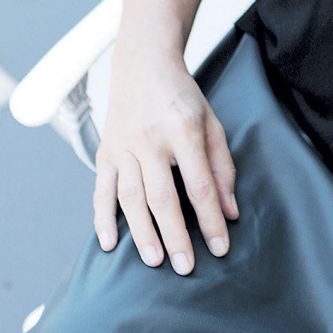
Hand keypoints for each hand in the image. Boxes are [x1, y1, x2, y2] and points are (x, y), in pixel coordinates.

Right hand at [93, 44, 238, 274]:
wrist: (142, 65)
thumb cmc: (182, 97)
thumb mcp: (212, 123)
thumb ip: (222, 167)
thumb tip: (230, 211)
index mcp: (183, 131)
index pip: (200, 185)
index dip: (211, 219)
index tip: (221, 248)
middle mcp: (150, 140)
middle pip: (163, 197)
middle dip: (175, 235)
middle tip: (185, 267)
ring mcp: (123, 146)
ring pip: (131, 198)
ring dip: (142, 233)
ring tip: (154, 261)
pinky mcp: (105, 152)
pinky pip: (101, 190)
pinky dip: (102, 219)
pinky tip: (109, 243)